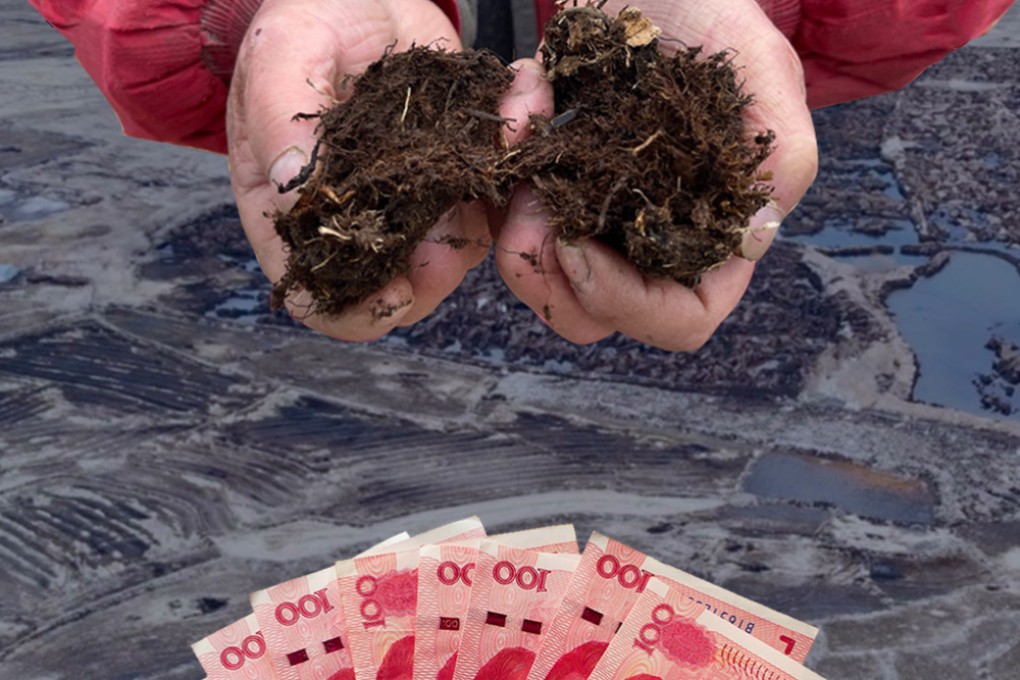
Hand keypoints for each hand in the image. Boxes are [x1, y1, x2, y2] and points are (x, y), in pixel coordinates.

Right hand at [227, 0, 490, 340]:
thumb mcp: (282, 53)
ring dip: (483, 213)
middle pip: (398, 290)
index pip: (320, 298)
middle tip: (454, 236)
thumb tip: (289, 187)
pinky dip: (513, 161)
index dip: (359, 312)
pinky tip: (518, 113)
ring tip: (498, 143)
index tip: (399, 292)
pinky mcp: (455, 173)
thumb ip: (280, 119)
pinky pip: (492, 193)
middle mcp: (356, 221)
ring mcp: (410, 202)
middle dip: (434, 272)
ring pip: (454, 249)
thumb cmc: (304, 22)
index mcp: (295, 213)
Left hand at [494, 0, 818, 350]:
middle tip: (530, 214)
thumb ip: (781, 155)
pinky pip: (511, 218)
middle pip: (595, 315)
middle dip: (551, 279)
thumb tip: (754, 238)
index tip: (580, 248)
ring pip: (544, 281)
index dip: (628, 305)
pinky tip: (523, 111)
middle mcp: (650, 239)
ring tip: (520, 170)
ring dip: (516, 239)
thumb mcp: (760, 68)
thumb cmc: (713, 13)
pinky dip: (501, 179)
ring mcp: (595, 216)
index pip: (679, 319)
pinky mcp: (551, 184)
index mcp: (711, 233)